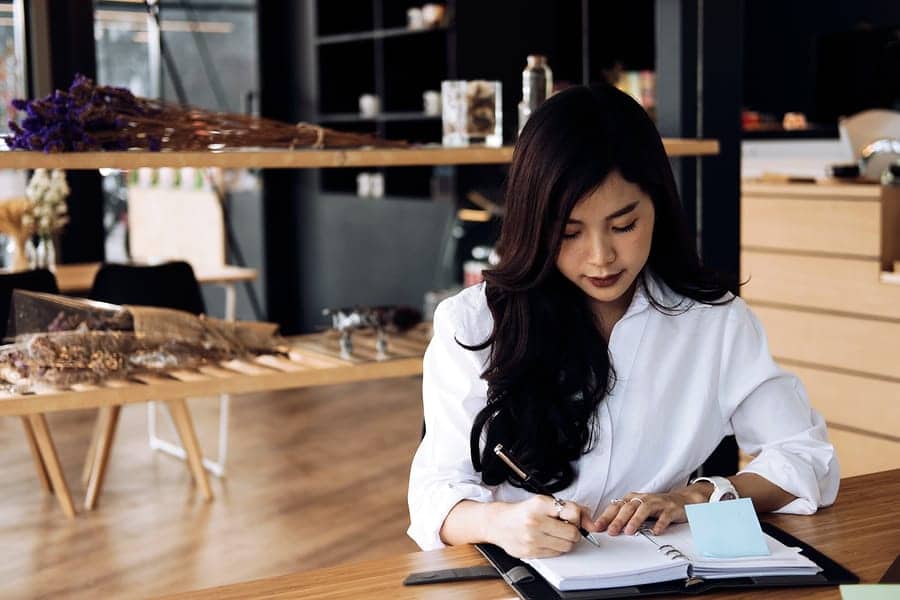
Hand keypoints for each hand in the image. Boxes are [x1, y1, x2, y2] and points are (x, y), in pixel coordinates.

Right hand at [488, 496, 598, 558]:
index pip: (572, 512)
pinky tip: (547, 540)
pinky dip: (556, 548)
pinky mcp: (531, 552)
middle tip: (565, 527)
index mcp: (539, 504)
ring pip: (566, 546)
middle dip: (573, 531)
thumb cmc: (521, 512)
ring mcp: (532, 538)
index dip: (577, 516)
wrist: (497, 523)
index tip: (573, 518)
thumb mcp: (542, 502)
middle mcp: (535, 521)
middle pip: (572, 533)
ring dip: (566, 541)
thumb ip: (567, 508)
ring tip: (555, 534)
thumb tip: (589, 521)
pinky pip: (556, 554)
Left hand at [594, 484, 711, 536]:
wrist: (681, 500)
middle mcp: (643, 499)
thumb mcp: (637, 509)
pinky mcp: (670, 509)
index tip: (597, 527)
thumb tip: (606, 528)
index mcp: (633, 499)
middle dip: (618, 520)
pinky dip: (659, 524)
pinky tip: (654, 532)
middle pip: (628, 508)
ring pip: (643, 509)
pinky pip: (664, 516)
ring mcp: (657, 503)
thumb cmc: (656, 507)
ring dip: (635, 520)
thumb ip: (623, 517)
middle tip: (611, 531)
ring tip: (628, 531)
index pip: (616, 506)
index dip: (606, 516)